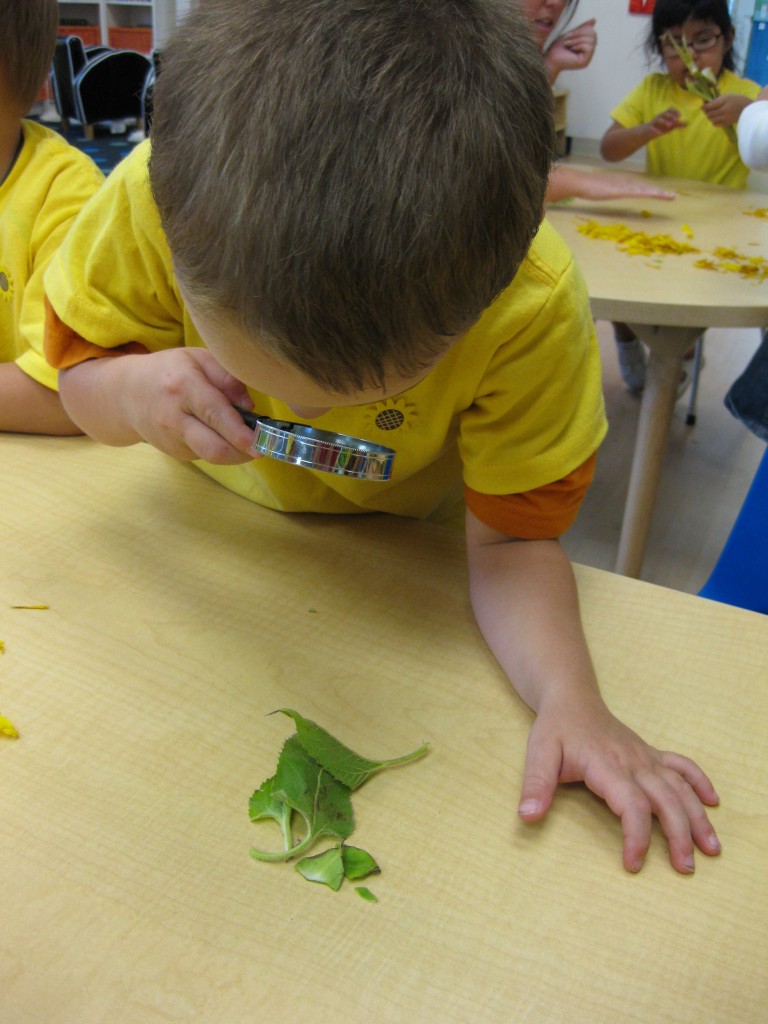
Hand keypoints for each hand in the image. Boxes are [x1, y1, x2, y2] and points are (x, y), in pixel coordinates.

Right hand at [78, 347, 257, 461]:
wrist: (126, 394)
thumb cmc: (170, 371)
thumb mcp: (198, 358)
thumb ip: (228, 376)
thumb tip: (251, 406)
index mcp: (183, 386)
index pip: (214, 413)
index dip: (239, 432)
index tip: (259, 441)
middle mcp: (174, 416)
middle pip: (213, 448)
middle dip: (242, 453)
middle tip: (261, 446)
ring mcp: (172, 439)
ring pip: (211, 456)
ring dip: (235, 453)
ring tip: (244, 438)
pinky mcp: (175, 453)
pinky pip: (205, 455)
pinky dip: (220, 448)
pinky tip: (219, 433)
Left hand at [517, 695, 720, 873]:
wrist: (571, 698)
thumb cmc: (555, 729)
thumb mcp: (538, 753)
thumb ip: (536, 785)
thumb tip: (527, 816)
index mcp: (607, 765)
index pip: (632, 805)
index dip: (636, 836)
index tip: (633, 864)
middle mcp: (633, 761)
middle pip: (666, 800)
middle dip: (679, 835)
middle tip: (685, 868)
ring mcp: (645, 756)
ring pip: (680, 787)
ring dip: (697, 817)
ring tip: (711, 848)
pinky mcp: (650, 753)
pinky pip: (682, 765)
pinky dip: (699, 782)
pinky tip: (713, 802)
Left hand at [546, 19, 596, 76]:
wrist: (550, 59)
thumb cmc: (558, 48)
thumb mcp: (571, 34)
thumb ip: (582, 28)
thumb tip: (594, 20)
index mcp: (585, 47)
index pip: (592, 32)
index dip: (581, 29)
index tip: (569, 34)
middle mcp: (588, 54)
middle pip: (593, 35)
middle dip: (579, 34)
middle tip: (567, 39)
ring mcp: (587, 59)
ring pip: (592, 41)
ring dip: (577, 40)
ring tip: (567, 44)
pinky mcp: (585, 62)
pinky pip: (589, 47)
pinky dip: (579, 45)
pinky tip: (571, 49)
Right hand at [565, 169, 675, 201]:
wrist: (580, 181)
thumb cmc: (586, 187)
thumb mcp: (599, 190)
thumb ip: (605, 191)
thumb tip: (605, 192)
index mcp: (621, 183)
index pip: (640, 188)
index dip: (651, 191)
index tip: (661, 195)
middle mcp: (626, 183)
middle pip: (646, 188)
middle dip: (659, 192)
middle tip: (673, 196)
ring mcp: (624, 186)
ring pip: (645, 190)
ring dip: (658, 193)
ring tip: (671, 196)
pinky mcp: (621, 190)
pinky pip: (638, 193)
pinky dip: (648, 193)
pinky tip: (656, 195)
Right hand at [648, 107, 685, 138]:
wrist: (647, 132)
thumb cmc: (660, 128)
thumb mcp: (670, 126)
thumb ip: (678, 124)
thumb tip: (687, 123)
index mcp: (664, 115)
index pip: (670, 110)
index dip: (675, 112)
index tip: (679, 116)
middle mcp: (659, 117)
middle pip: (664, 114)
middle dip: (670, 116)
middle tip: (676, 120)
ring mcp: (653, 123)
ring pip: (659, 119)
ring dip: (664, 122)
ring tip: (670, 125)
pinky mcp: (649, 129)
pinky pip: (652, 129)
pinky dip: (656, 130)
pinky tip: (660, 133)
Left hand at [702, 93, 752, 127]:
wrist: (748, 108)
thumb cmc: (737, 100)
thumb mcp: (728, 96)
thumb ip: (718, 99)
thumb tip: (707, 104)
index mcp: (724, 101)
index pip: (710, 106)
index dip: (704, 107)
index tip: (702, 106)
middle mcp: (724, 110)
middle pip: (709, 114)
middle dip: (706, 112)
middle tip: (706, 110)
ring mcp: (725, 118)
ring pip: (711, 120)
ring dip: (710, 117)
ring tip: (712, 114)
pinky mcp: (726, 123)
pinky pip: (715, 124)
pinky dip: (714, 121)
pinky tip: (716, 118)